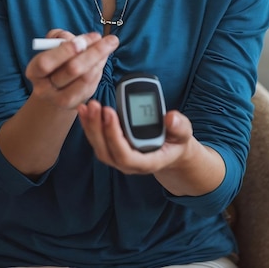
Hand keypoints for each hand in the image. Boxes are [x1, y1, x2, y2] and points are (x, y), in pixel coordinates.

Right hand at [26, 31, 118, 109]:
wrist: (53, 89)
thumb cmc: (53, 62)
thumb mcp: (50, 47)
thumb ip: (59, 37)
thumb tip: (78, 38)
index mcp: (34, 72)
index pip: (46, 62)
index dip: (65, 51)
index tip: (82, 40)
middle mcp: (45, 89)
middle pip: (71, 70)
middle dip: (93, 52)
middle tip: (109, 40)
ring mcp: (61, 99)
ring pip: (86, 78)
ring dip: (100, 58)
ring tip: (109, 44)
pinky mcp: (76, 104)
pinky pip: (92, 84)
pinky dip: (100, 68)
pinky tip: (104, 57)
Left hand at [78, 100, 192, 173]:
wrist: (170, 150)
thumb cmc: (176, 142)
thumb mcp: (183, 134)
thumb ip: (179, 127)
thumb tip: (170, 118)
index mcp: (147, 162)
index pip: (125, 155)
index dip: (114, 135)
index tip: (110, 112)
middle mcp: (129, 163)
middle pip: (106, 151)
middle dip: (98, 128)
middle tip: (95, 105)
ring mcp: (119, 157)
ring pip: (98, 146)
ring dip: (90, 126)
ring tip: (86, 107)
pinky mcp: (112, 148)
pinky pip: (97, 140)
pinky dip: (89, 125)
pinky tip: (85, 110)